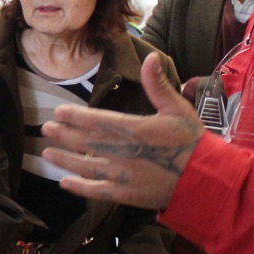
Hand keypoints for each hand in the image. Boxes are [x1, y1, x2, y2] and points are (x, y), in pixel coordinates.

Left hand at [42, 52, 202, 210]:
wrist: (207, 179)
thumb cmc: (192, 141)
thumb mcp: (177, 108)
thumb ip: (158, 85)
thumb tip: (150, 57)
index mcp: (136, 129)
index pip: (98, 120)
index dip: (75, 117)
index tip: (58, 113)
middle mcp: (125, 151)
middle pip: (87, 142)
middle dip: (64, 135)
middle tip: (45, 129)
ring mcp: (124, 175)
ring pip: (87, 166)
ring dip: (65, 160)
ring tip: (47, 153)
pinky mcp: (127, 195)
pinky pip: (97, 191)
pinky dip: (80, 187)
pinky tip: (65, 183)